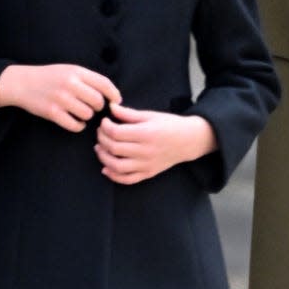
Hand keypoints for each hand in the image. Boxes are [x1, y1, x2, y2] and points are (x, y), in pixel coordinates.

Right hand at [0, 64, 120, 131]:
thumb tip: (111, 95)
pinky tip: (76, 122)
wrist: (22, 83)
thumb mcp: (69, 70)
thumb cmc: (50, 77)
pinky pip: (75, 125)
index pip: (104, 84)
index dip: (114, 94)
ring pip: (88, 114)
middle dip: (98, 107)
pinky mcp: (52, 112)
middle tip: (92, 107)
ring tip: (81, 113)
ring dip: (87, 116)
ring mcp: (60, 98)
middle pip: (98, 101)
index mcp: (76, 71)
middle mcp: (70, 84)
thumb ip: (88, 79)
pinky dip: (79, 126)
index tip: (116, 101)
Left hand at [95, 104, 216, 183]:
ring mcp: (147, 165)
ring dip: (103, 157)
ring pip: (117, 166)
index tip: (104, 122)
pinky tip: (106, 168)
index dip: (105, 127)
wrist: (188, 141)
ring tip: (100, 148)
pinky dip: (114, 176)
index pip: (116, 132)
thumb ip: (129, 113)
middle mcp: (146, 151)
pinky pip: (127, 179)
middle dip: (102, 139)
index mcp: (146, 133)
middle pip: (114, 148)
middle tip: (101, 133)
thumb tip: (110, 108)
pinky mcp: (148, 174)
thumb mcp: (150, 115)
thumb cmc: (169, 125)